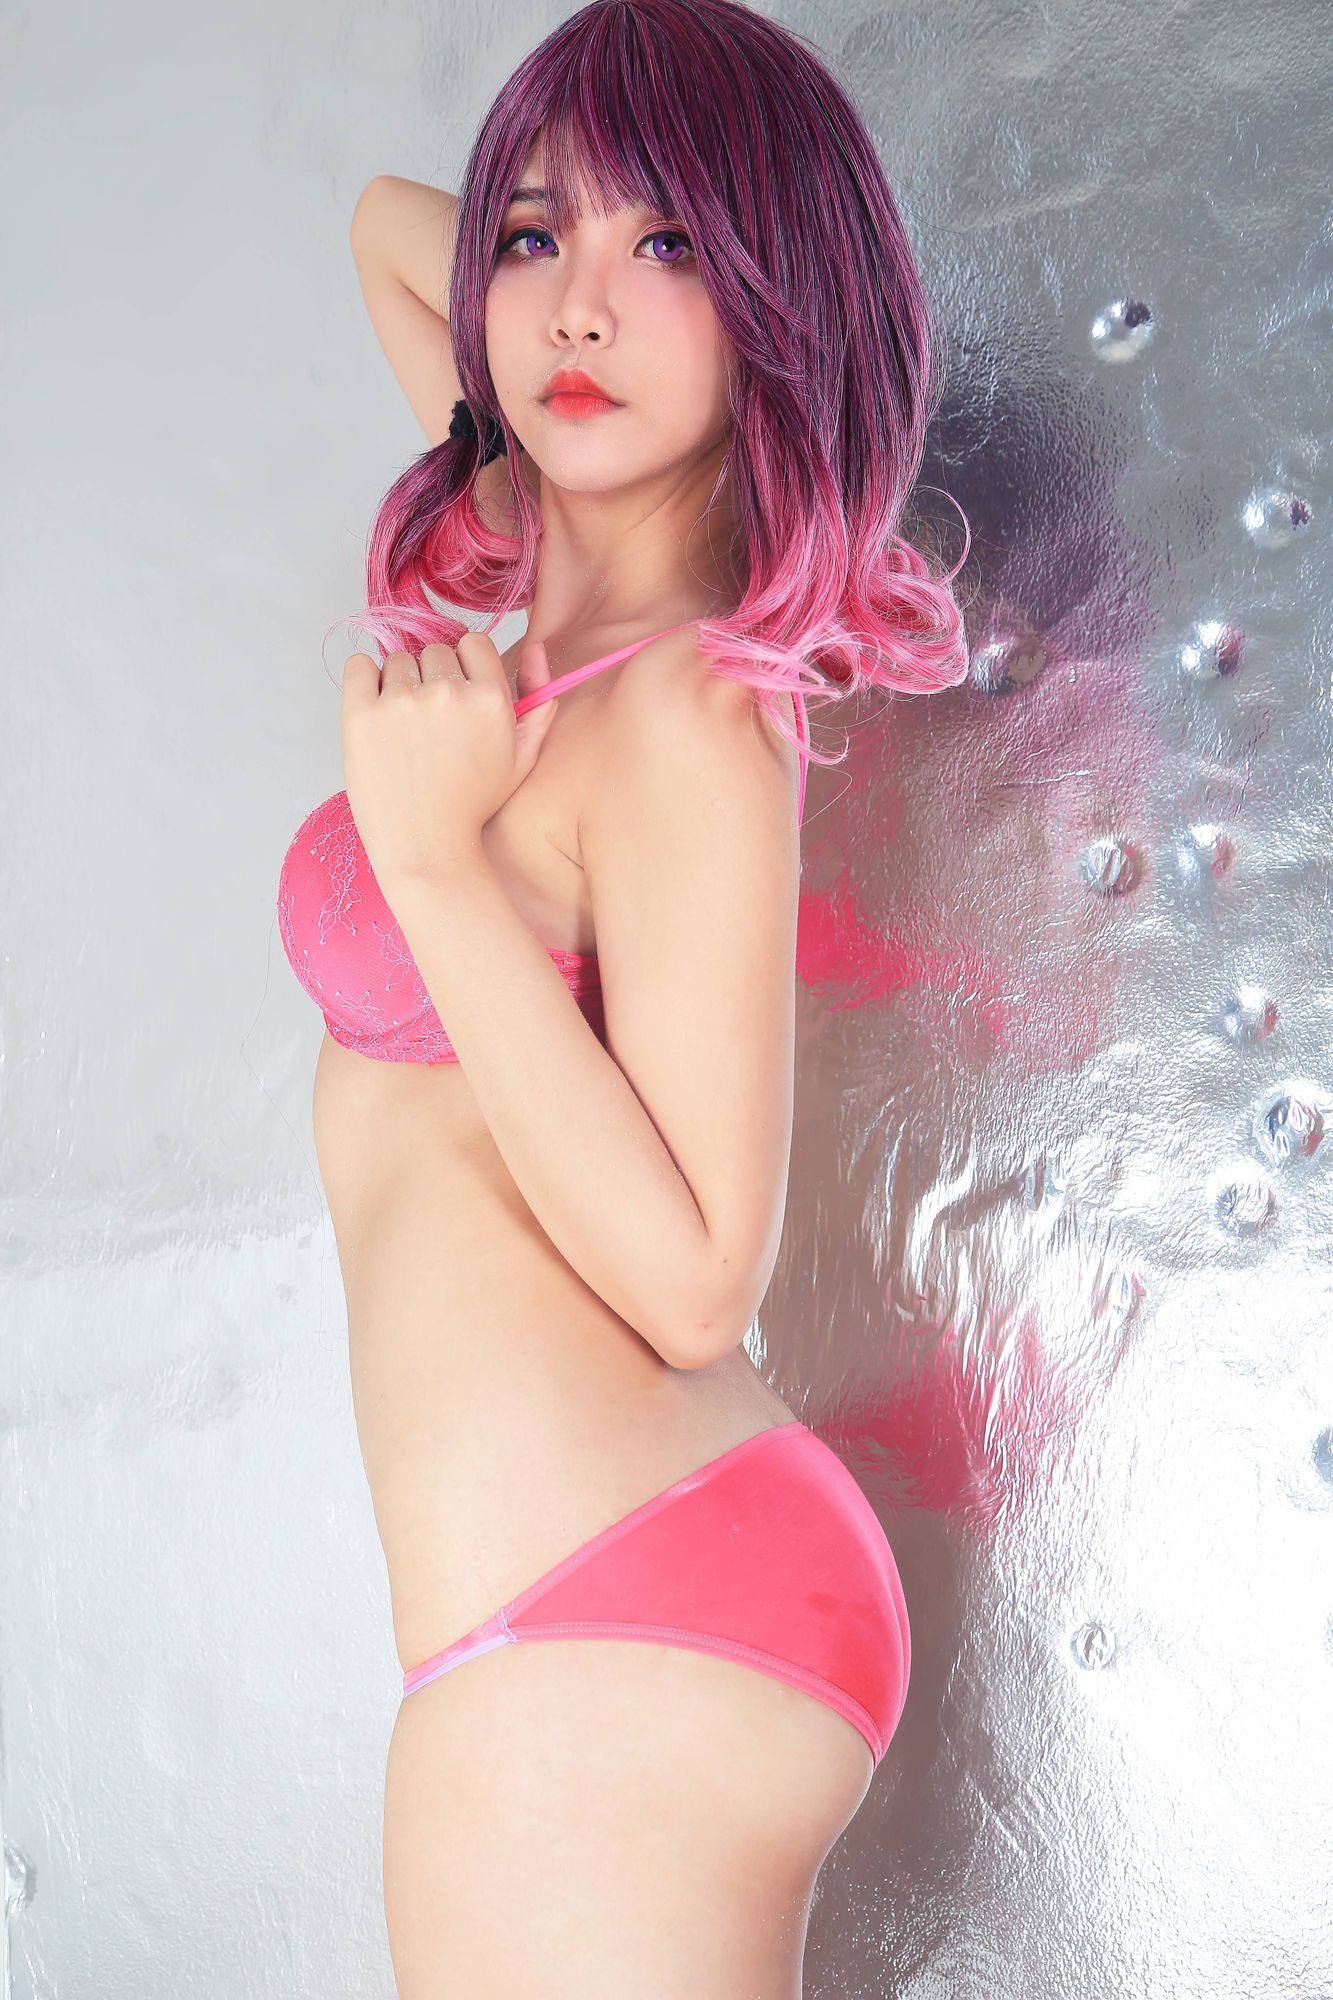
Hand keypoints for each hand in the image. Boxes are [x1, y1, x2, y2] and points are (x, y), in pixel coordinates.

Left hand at [340, 631, 560, 891]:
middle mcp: (447, 693)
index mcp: (490, 698)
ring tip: (403, 730)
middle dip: (432, 679)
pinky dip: (363, 679)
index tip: (456, 697)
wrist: (426, 849)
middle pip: (434, 651)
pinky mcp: (360, 714)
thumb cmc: (473, 805)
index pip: (473, 642)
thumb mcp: (521, 758)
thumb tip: (536, 650)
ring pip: (396, 660)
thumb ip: (537, 701)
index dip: (464, 667)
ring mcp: (400, 702)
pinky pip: (357, 666)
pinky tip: (375, 711)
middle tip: (430, 724)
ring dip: (398, 685)